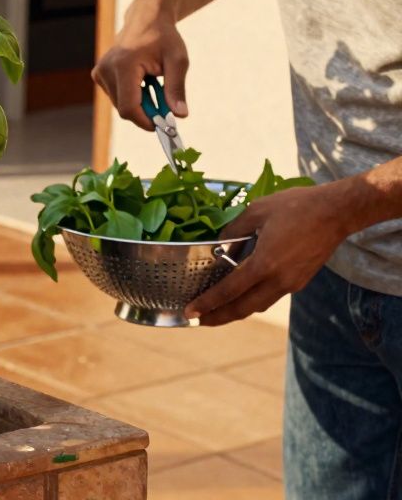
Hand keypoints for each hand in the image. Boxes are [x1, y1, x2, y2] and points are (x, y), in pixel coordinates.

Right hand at [91, 8, 189, 130]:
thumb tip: (180, 116)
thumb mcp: (177, 61)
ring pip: (120, 105)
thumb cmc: (164, 38)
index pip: (128, 107)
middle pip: (124, 108)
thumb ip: (177, 89)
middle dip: (146, 112)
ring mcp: (100, 72)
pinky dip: (132, 96)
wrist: (146, 19)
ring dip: (140, 103)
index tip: (163, 124)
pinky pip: (116, 96)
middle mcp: (106, 69)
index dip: (145, 121)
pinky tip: (143, 80)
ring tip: (154, 84)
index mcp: (123, 65)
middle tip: (166, 102)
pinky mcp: (99, 74)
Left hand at [185, 184, 349, 325]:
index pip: (229, 291)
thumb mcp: (257, 211)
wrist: (337, 212)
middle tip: (197, 320)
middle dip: (218, 317)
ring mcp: (292, 283)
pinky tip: (241, 295)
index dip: (208, 303)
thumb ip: (234, 230)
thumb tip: (220, 246)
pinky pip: (271, 297)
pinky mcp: (300, 281)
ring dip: (236, 311)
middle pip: (243, 308)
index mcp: (265, 264)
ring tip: (216, 312)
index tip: (190, 312)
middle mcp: (278, 280)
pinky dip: (252, 301)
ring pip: (258, 306)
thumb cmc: (297, 206)